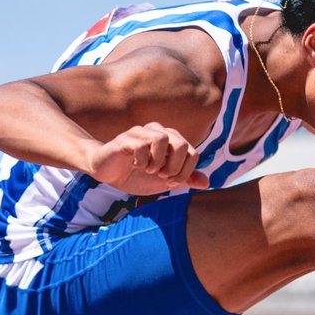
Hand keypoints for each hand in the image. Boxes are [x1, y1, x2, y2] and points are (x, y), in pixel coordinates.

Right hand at [87, 123, 210, 193]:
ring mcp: (141, 133)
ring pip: (162, 139)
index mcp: (171, 140)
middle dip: (174, 167)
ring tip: (149, 170)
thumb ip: (184, 179)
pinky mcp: (125, 139)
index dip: (186, 172)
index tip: (172, 181)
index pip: (192, 153)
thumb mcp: (163, 181)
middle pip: (181, 144)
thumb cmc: (136, 175)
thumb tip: (207, 182)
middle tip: (162, 176)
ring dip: (158, 161)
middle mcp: (158, 132)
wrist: (107, 173)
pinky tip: (136, 166)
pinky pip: (141, 144)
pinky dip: (142, 161)